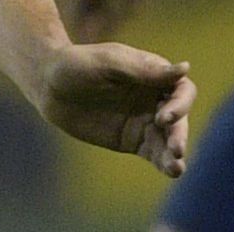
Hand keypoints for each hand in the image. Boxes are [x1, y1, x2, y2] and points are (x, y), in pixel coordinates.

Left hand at [38, 43, 193, 177]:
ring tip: (176, 167)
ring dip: (176, 153)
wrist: (47, 85)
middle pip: (179, 119)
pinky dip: (164, 163)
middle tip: (175, 147)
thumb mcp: (106, 62)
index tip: (166, 116)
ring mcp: (145, 122)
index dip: (181, 104)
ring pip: (169, 139)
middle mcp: (155, 99)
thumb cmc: (75, 64)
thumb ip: (142, 69)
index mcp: (153, 75)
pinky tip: (171, 171)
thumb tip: (185, 68)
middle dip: (179, 133)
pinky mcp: (133, 141)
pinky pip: (154, 153)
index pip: (181, 90)